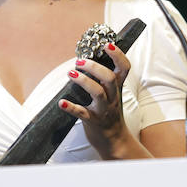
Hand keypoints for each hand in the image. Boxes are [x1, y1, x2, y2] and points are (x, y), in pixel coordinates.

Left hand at [59, 42, 135, 158]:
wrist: (114, 142)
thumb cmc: (108, 113)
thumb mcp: (112, 95)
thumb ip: (104, 79)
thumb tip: (87, 58)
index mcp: (117, 89)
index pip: (124, 69)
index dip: (118, 55)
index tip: (107, 45)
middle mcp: (113, 98)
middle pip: (109, 78)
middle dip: (95, 67)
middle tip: (79, 61)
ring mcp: (104, 110)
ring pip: (98, 93)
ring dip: (84, 81)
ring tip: (70, 73)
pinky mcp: (93, 122)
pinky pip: (82, 114)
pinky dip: (71, 107)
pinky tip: (61, 102)